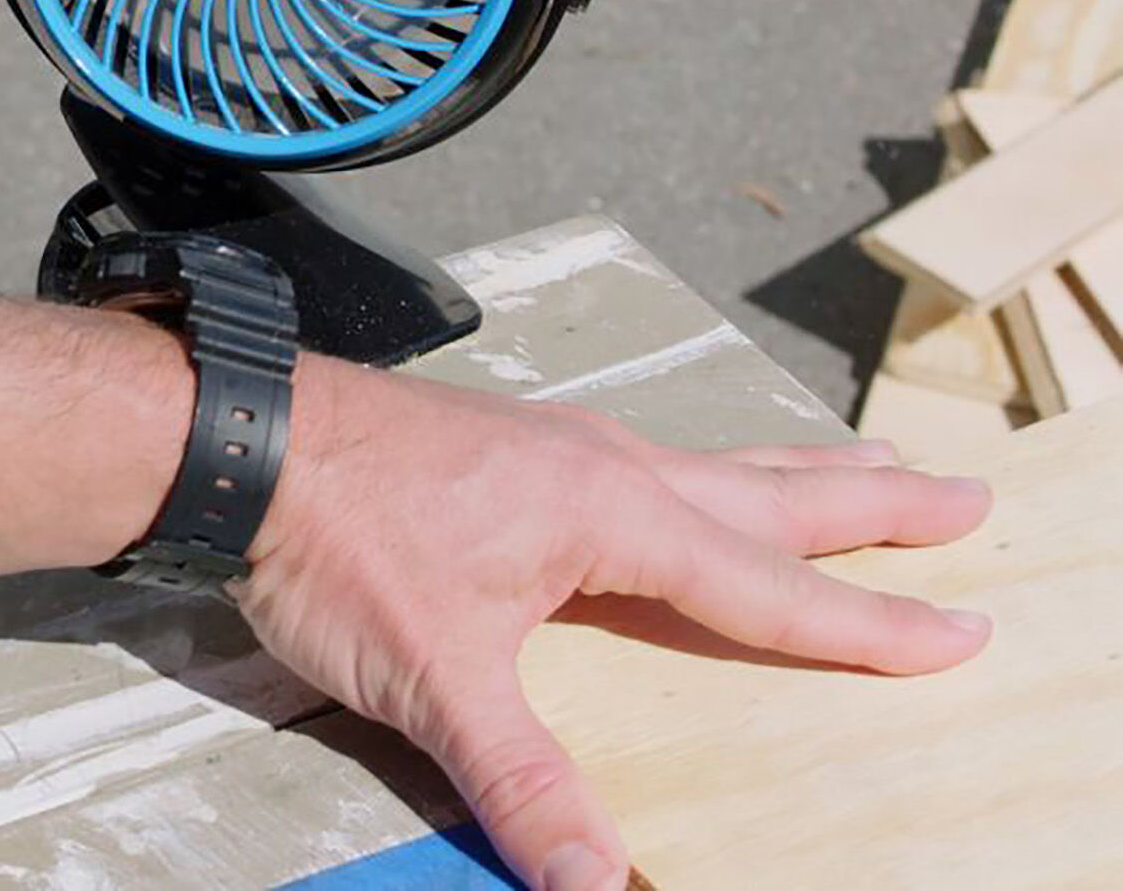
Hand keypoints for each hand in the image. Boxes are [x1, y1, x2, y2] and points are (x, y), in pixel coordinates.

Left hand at [236, 359, 991, 890]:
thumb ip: (523, 782)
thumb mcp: (434, 676)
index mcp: (612, 513)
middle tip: (966, 494)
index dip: (866, 622)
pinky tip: (696, 481)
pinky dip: (713, 471)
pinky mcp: (518, 444)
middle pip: (770, 490)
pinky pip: (651, 456)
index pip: (765, 586)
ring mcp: (561, 444)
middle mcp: (606, 464)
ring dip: (800, 474)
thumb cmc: (343, 541)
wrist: (254, 438)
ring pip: (713, 460)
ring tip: (865, 474)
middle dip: (875, 503)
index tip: (962, 631)